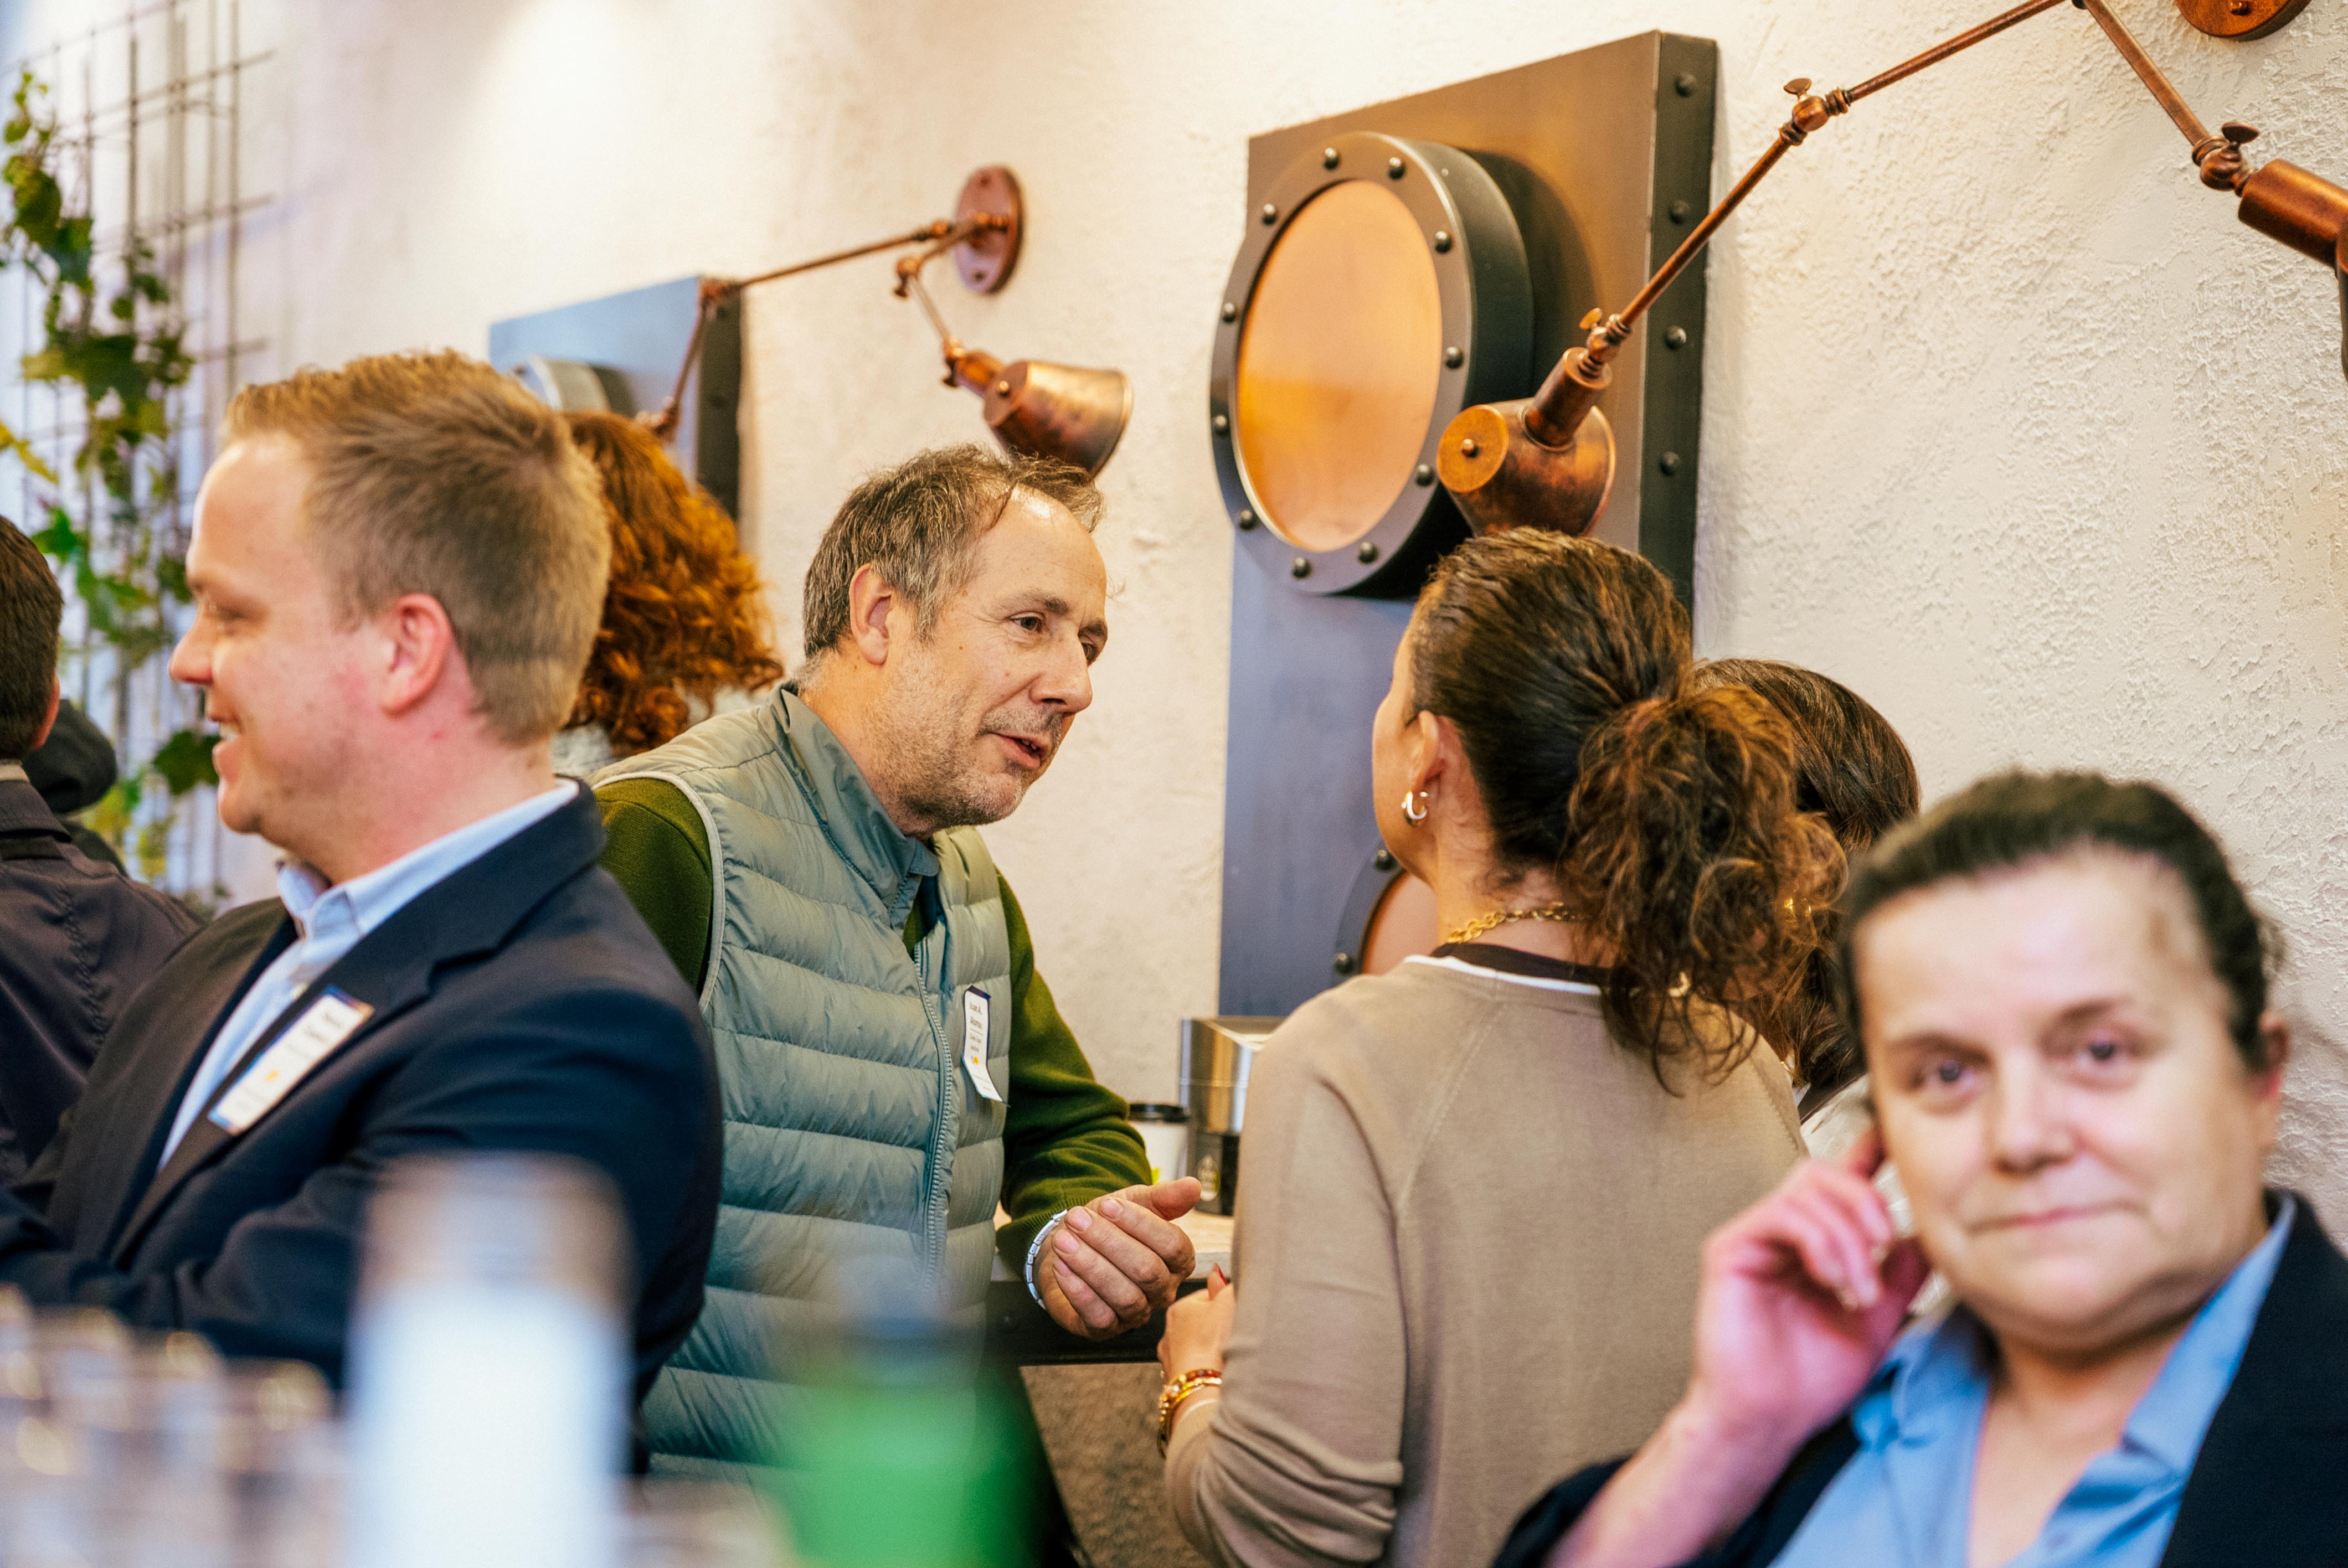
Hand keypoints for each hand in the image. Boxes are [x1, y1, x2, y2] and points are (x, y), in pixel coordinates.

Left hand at [1039, 1177, 1200, 1339]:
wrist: (1070, 1246)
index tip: (1108, 1205)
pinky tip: (1061, 1267)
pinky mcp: (1106, 1329)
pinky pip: (1099, 1316)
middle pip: (1147, 1270)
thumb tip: (1194, 1186)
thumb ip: (1164, 1196)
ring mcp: (1137, 1313)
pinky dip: (1078, 1291)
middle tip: (1077, 1219)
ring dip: (1090, 1265)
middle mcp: (1163, 1291)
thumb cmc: (1108, 1225)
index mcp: (1178, 1260)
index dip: (1141, 1224)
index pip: (1173, 1245)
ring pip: (1124, 1295)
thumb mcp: (1134, 1203)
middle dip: (1108, 1241)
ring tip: (1064, 1240)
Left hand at [1158, 1267, 1234, 1382]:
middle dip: (1219, 1328)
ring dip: (1212, 1351)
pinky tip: (1218, 1373)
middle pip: (1202, 1323)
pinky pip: (1196, 1369)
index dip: (1226, 1303)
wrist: (1202, 1389)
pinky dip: (1206, 1370)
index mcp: (1178, 1309)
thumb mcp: (1227, 1303)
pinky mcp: (1177, 1381)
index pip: (1206, 1297)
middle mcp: (1169, 1332)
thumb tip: (1217, 1272)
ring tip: (1228, 1357)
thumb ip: (1225, 1284)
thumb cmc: (1213, 1344)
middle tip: (1235, 1334)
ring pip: (1198, 1348)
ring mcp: (1171, 1358)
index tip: (1237, 1312)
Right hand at [1683, 1130, 1929, 1451]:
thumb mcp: (1877, 1321)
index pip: (1839, 1180)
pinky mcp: (1730, 1248)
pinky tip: (1831, 1279)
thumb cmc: (1811, 1380)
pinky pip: (1781, 1214)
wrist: (1769, 1419)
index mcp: (1816, 1243)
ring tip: (1858, 1291)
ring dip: (1847, 1237)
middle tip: (1885, 1249)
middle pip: (1825, 1173)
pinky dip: (1818, 1241)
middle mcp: (1782, 1231)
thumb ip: (1900, 1276)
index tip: (1897, 1139)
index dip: (1868, 1151)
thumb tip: (1926, 1234)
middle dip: (1866, 1201)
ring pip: (1806, 1189)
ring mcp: (1754, 1236)